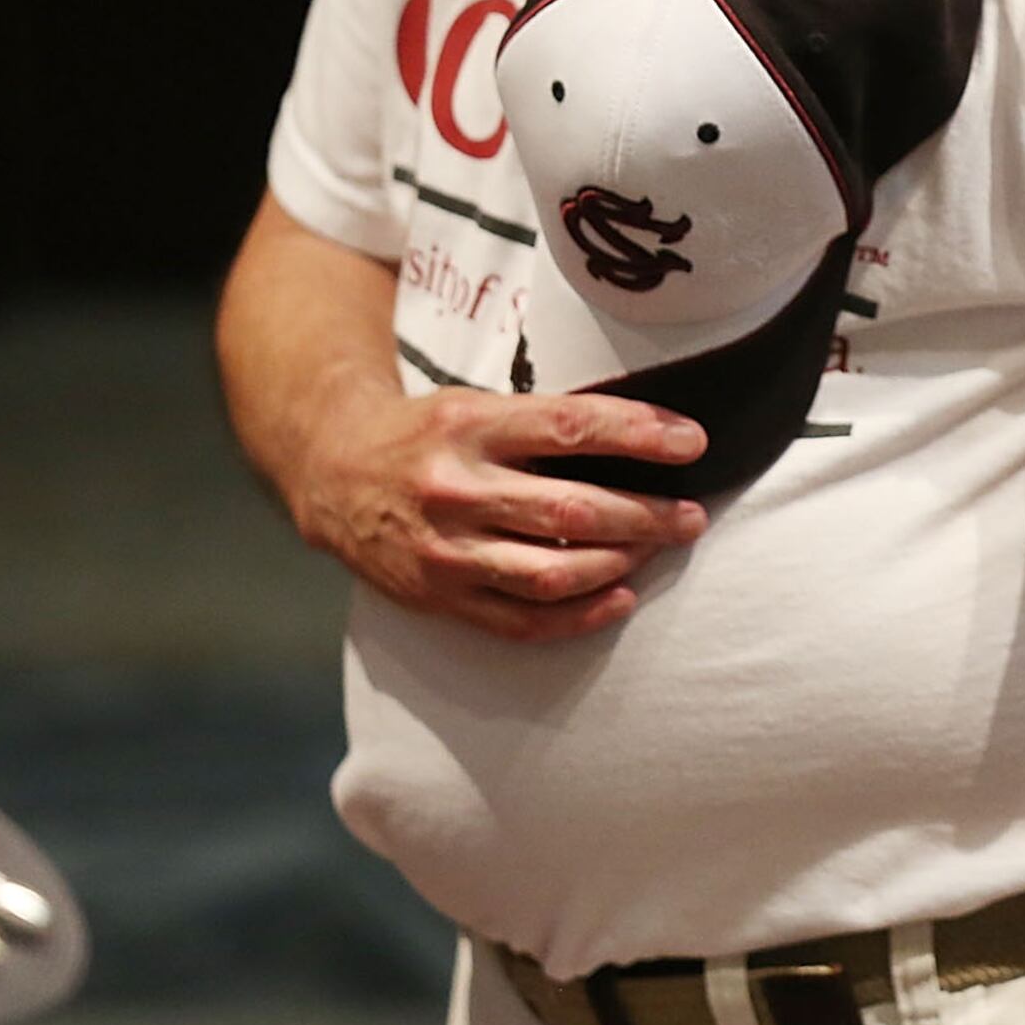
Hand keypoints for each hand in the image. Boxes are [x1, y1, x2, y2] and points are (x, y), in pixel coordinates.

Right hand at [280, 383, 709, 641]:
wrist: (333, 472)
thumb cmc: (427, 434)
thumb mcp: (477, 405)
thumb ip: (544, 424)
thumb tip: (647, 440)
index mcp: (470, 426)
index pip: (571, 428)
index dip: (639, 435)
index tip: (692, 441)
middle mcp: (456, 489)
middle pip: (571, 508)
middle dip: (645, 515)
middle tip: (691, 515)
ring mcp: (446, 550)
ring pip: (552, 571)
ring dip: (619, 563)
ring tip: (657, 549)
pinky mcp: (439, 597)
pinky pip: (522, 619)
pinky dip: (580, 615)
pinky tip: (620, 597)